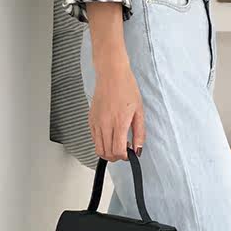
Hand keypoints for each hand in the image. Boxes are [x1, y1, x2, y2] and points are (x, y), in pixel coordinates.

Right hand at [85, 2, 144, 161]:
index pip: (118, 151)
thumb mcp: (139, 111)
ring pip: (98, 149)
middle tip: (124, 150)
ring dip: (108, 152)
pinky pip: (94, 139)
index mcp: (119, 123)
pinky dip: (101, 143)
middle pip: (107, 153)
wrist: (111, 74)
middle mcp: (105, 125)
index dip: (124, 156)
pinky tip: (109, 136)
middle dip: (116, 157)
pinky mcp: (91, 120)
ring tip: (116, 144)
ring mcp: (96, 123)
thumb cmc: (126, 88)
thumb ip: (139, 133)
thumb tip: (138, 149)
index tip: (129, 153)